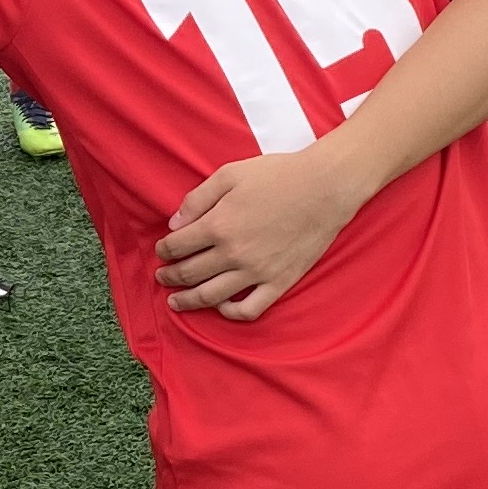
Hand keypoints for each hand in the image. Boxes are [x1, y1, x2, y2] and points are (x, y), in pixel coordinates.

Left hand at [157, 143, 375, 317]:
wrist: (325, 187)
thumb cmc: (278, 175)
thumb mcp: (230, 175)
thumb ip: (197, 199)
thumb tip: (174, 224)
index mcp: (218, 225)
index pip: (177, 246)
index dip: (164, 250)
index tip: (163, 250)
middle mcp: (233, 253)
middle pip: (189, 274)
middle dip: (169, 277)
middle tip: (162, 278)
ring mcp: (257, 272)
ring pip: (211, 297)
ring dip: (188, 301)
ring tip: (176, 303)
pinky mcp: (279, 282)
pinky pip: (249, 310)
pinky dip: (230, 313)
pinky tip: (221, 307)